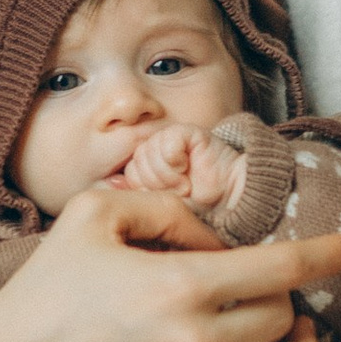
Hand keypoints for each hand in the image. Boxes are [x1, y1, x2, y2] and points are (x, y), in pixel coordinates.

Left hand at [114, 123, 239, 217]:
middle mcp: (155, 151)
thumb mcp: (160, 208)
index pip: (127, 176)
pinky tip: (188, 167)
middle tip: (179, 192)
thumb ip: (134, 196)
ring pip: (148, 155)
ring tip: (186, 184)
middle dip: (157, 186)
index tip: (166, 201)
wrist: (231, 203)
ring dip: (168, 177)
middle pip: (136, 165)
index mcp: (146, 169)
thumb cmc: (198, 210)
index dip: (145, 191)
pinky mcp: (185, 132)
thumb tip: (109, 184)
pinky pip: (166, 143)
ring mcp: (169, 140)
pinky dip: (175, 160)